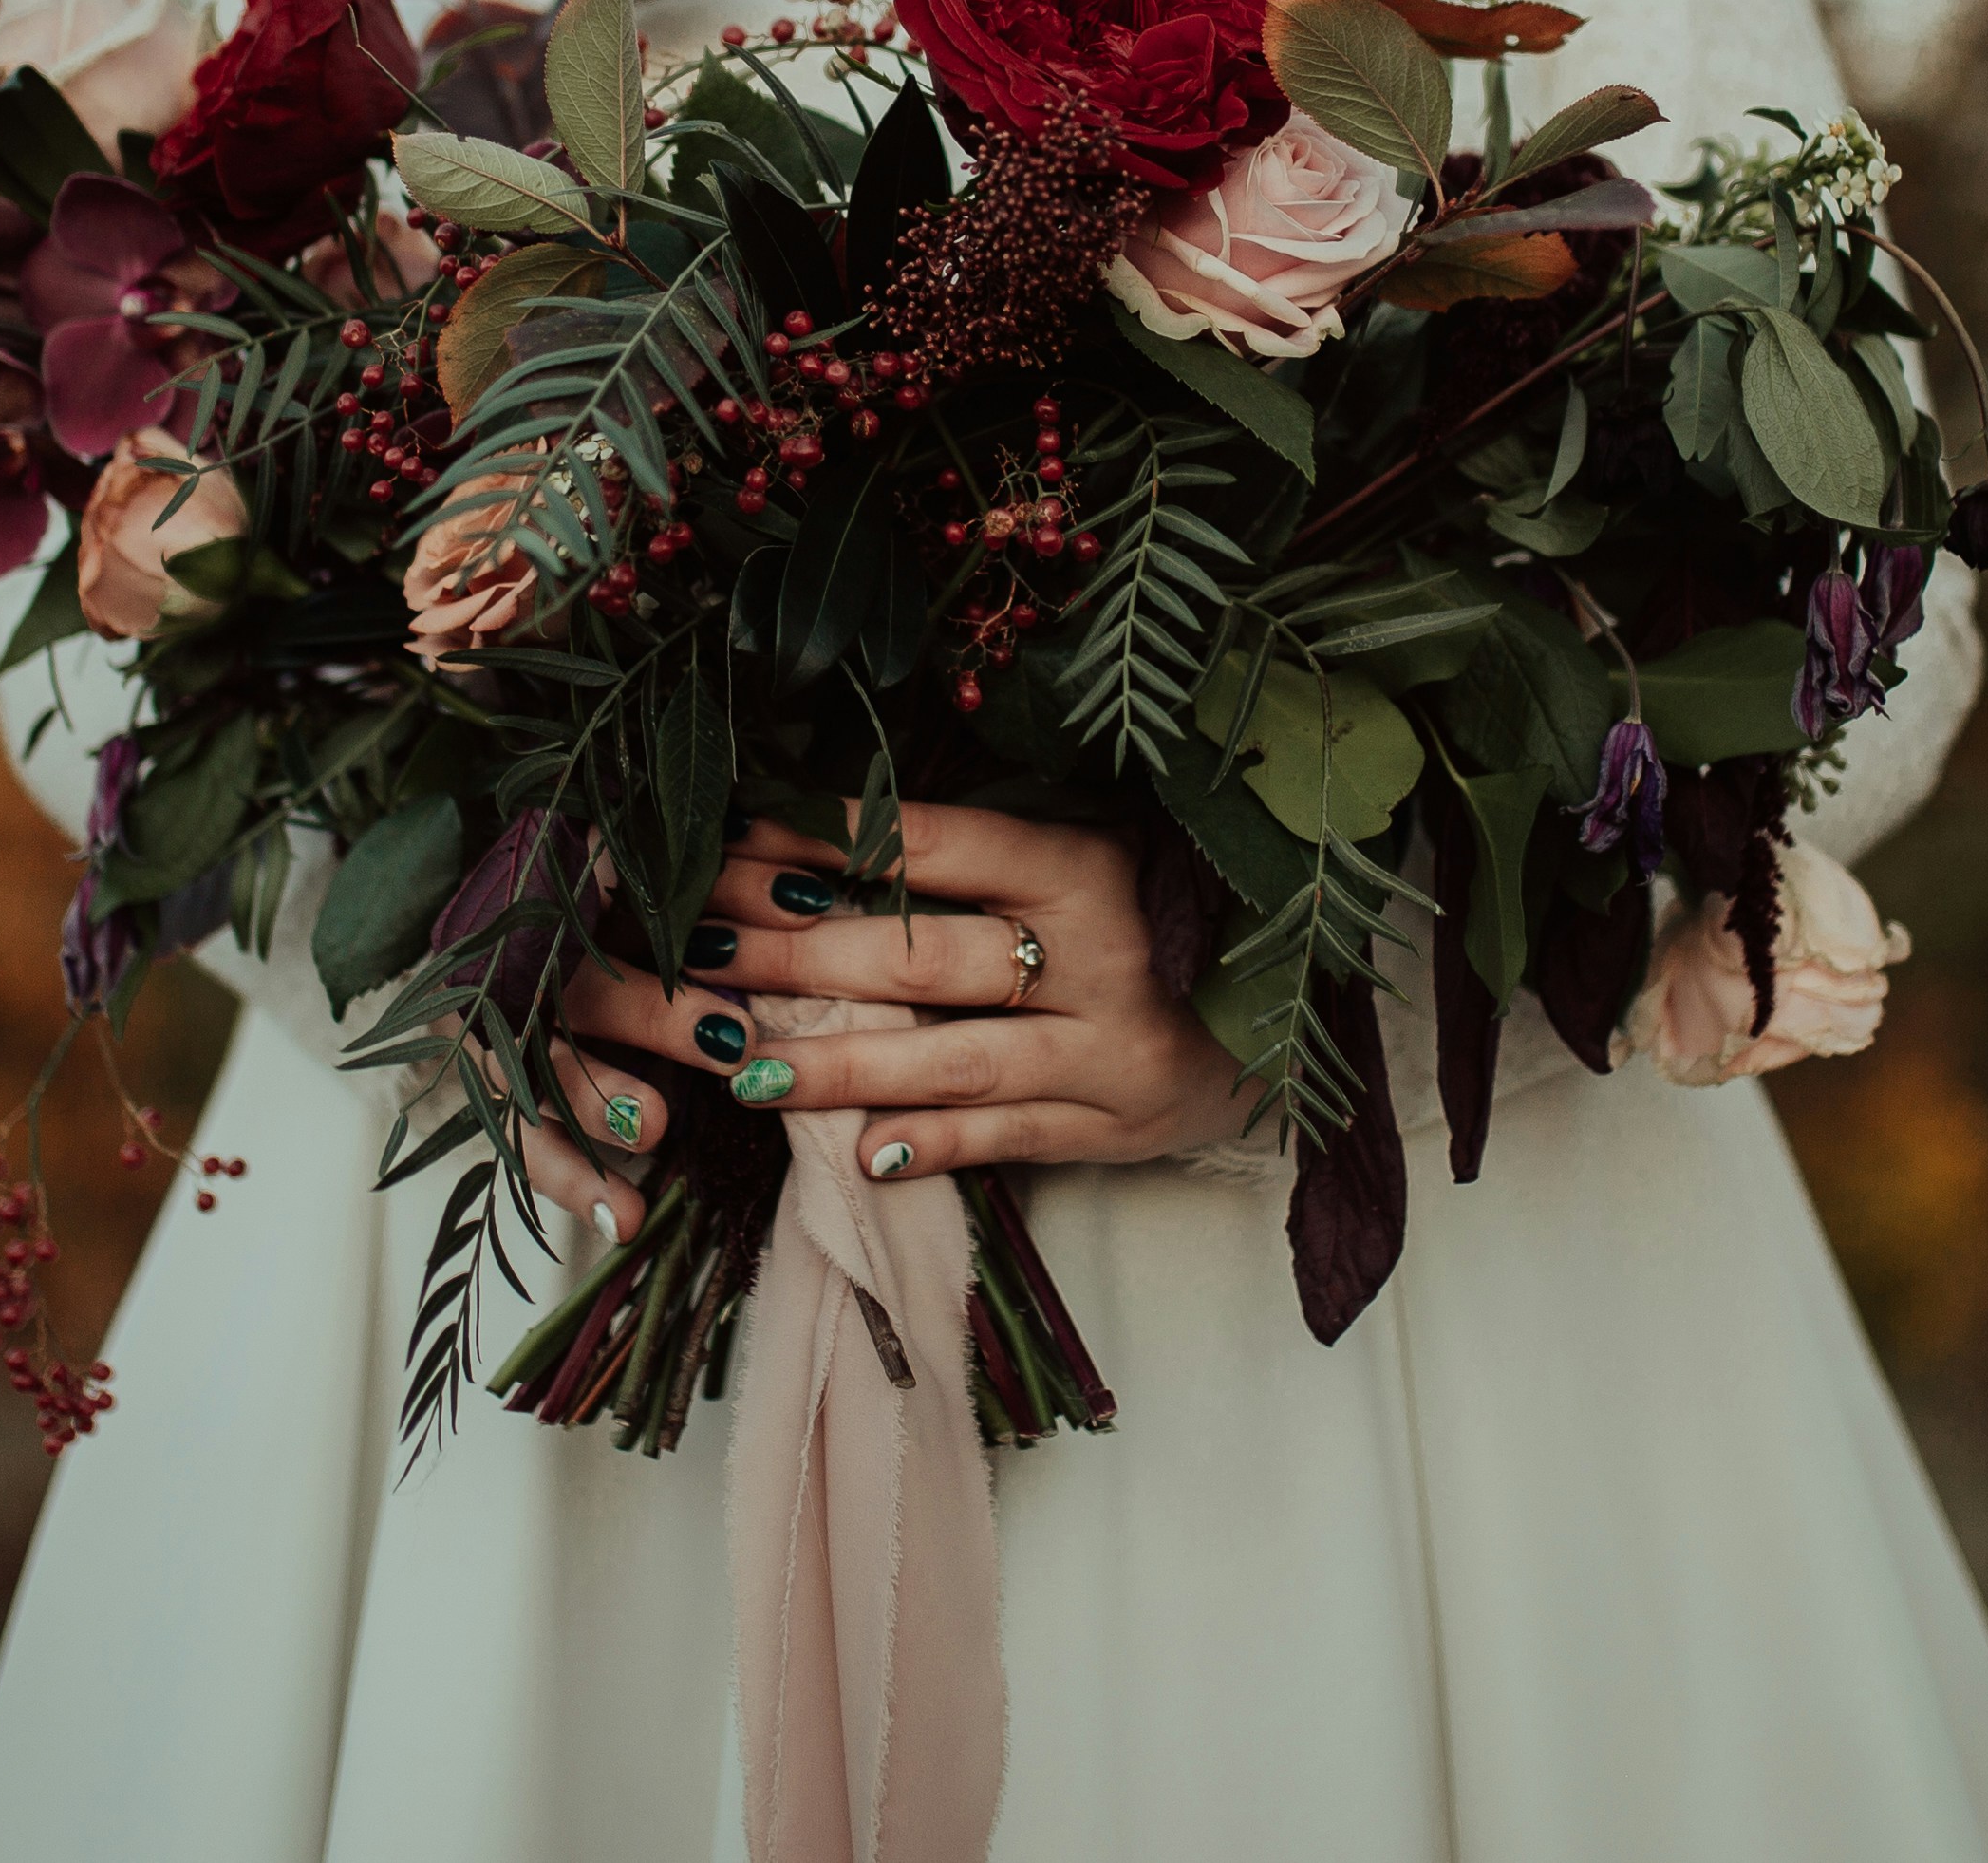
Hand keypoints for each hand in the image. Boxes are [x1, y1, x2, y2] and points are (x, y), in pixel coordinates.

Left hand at [549, 801, 1251, 1213]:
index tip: (737, 834)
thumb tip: (818, 836)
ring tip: (748, 1066)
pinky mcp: (1115, 1127)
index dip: (833, 837)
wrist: (1284, 1017)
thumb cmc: (1154, 920)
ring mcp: (1110, 1049)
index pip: (940, 843)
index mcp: (1086, 863)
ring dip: (842, 1063)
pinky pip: (1009, 1140)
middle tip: (704, 948)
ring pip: (955, 1060)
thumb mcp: (1089, 857)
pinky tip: (857, 1154)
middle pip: (927, 956)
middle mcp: (1102, 954)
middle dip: (801, 953)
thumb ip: (980, 857)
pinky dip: (933, 1147)